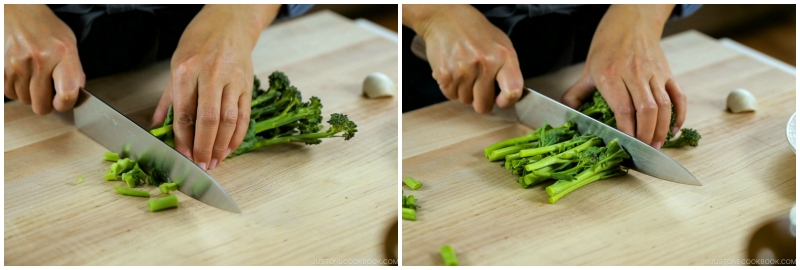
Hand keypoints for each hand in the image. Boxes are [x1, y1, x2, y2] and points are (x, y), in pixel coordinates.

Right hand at [4, 4, 84, 113]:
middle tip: (48, 91)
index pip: (67, 92)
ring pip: (25, 100)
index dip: (66, 104)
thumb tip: (77, 92)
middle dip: (46, 102)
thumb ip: (74, 69)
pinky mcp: (1, 67)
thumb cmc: (44, 27)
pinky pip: (9, 93)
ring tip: (33, 76)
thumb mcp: (68, 42)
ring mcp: (17, 64)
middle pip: (41, 105)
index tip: (63, 103)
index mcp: (62, 53)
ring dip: (30, 94)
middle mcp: (39, 59)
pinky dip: (16, 89)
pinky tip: (22, 75)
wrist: (17, 11)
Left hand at [151, 4, 279, 169]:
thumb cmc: (200, 41)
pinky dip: (238, 135)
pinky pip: (244, 115)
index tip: (183, 156)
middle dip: (205, 147)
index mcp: (187, 71)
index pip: (184, 113)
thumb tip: (156, 125)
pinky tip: (231, 148)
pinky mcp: (247, 85)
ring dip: (222, 145)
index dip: (184, 139)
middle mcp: (211, 75)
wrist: (230, 23)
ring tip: (216, 161)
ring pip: (229, 120)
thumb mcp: (176, 64)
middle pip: (209, 119)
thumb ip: (168, 98)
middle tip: (202, 165)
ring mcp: (232, 80)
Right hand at [403, 4, 522, 113]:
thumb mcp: (500, 44)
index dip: (507, 102)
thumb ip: (507, 70)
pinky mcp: (445, 75)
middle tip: (478, 85)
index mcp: (503, 57)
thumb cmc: (475, 32)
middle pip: (483, 105)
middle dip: (480, 99)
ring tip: (463, 71)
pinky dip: (451, 87)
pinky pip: (450, 95)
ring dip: (464, 91)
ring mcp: (463, 71)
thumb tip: (508, 96)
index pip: (512, 92)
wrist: (446, 18)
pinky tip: (453, 71)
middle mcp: (484, 64)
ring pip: (465, 100)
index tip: (501, 101)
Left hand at [562, 4, 685, 148]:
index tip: (627, 145)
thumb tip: (566, 113)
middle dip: (646, 134)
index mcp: (611, 75)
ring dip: (662, 128)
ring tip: (657, 145)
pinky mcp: (667, 72)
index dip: (627, 129)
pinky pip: (678, 95)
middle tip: (644, 150)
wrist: (631, 21)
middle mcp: (634, 74)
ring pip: (664, 104)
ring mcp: (653, 73)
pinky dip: (679, 114)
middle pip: (646, 109)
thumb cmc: (607, 46)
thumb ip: (576, 93)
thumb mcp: (587, 69)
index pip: (623, 108)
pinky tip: (674, 129)